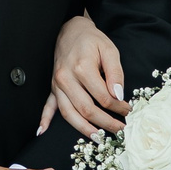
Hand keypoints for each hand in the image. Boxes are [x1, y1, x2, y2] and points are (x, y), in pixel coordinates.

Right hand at [39, 14, 127, 136]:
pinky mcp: (52, 87)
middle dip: (105, 123)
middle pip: (87, 109)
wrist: (70, 30)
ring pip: (69, 113)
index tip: (128, 110)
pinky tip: (42, 132)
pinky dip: (44, 120)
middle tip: (120, 129)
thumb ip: (115, 72)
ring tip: (98, 139)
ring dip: (84, 129)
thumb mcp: (109, 50)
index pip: (103, 96)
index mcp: (82, 68)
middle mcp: (66, 78)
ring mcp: (57, 84)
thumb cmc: (91, 40)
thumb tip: (118, 95)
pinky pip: (47, 106)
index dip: (118, 107)